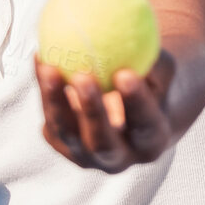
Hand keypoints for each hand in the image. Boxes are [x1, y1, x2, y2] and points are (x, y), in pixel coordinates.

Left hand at [37, 51, 179, 172]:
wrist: (134, 106)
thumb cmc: (154, 81)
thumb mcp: (163, 71)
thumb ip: (154, 64)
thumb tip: (136, 45)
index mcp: (151, 142)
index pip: (145, 126)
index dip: (136, 103)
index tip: (125, 74)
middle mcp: (119, 158)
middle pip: (102, 143)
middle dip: (90, 111)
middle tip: (82, 76)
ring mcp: (87, 156)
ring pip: (66, 134)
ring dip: (55, 101)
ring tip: (49, 67)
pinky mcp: (63, 145)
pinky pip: (49, 121)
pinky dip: (44, 91)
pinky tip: (40, 59)